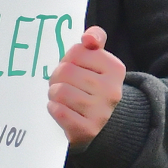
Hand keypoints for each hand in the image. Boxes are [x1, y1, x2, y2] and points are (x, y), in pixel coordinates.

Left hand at [47, 26, 125, 147]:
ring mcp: (101, 112)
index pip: (77, 51)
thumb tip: (88, 37)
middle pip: (65, 71)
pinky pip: (58, 111)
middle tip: (62, 83)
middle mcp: (112, 90)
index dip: (68, 58)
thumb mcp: (98, 61)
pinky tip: (60, 109)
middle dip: (56, 76)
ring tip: (60, 97)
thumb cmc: (93, 86)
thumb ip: (95, 39)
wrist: (103, 125)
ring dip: (53, 93)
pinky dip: (53, 108)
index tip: (74, 67)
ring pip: (59, 91)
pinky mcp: (87, 129)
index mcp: (115, 69)